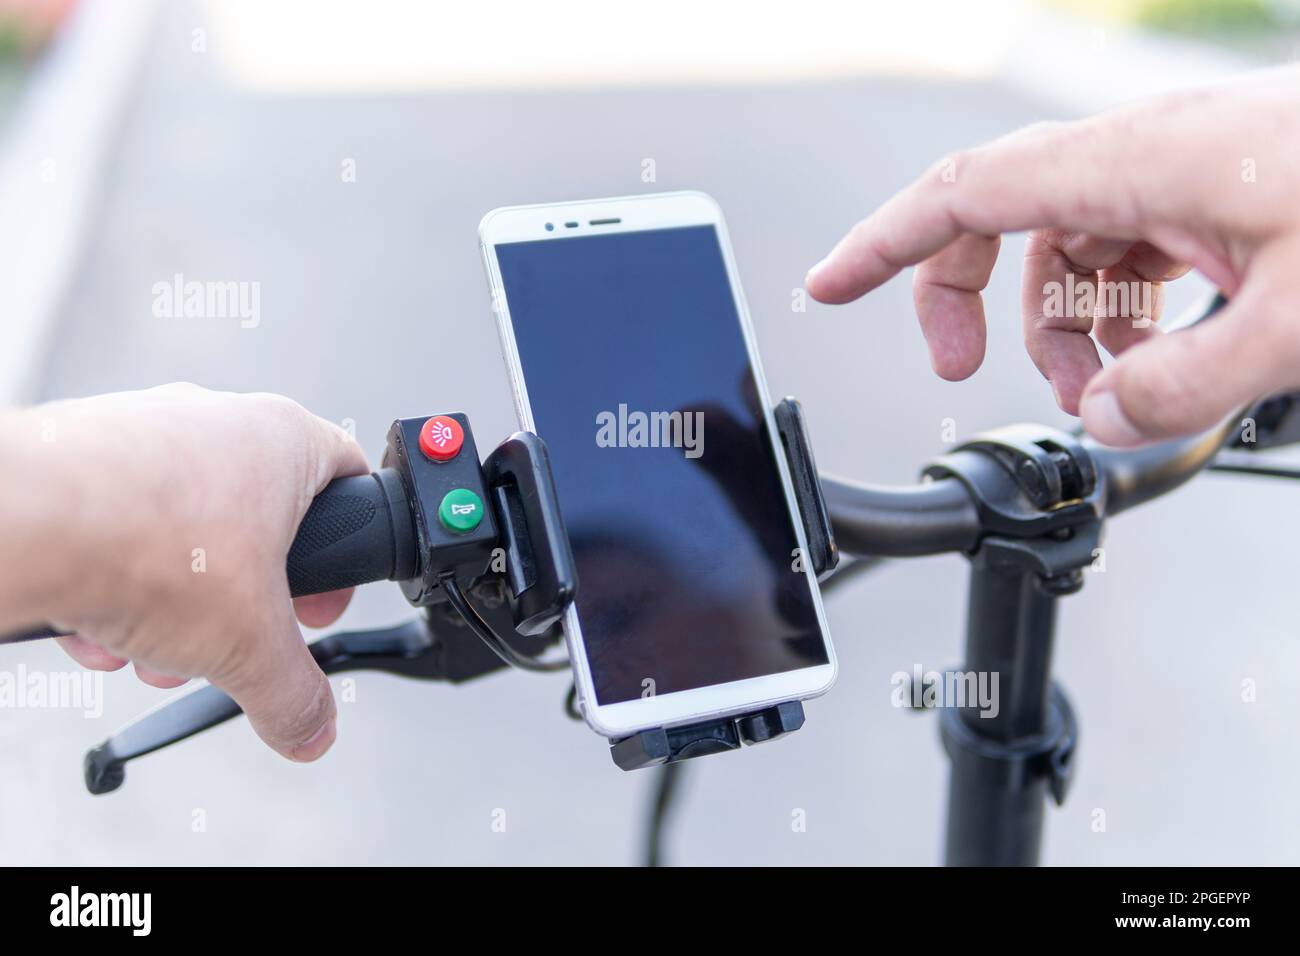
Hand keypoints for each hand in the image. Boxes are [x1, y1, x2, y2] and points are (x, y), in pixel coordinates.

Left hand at [0, 384, 367, 760]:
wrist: (23, 523)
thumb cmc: (145, 542)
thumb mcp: (250, 646)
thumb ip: (294, 693)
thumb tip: (312, 724)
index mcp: (282, 440)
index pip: (348, 477)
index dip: (347, 550)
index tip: (324, 599)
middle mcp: (215, 419)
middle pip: (254, 519)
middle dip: (241, 599)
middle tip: (234, 640)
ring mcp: (144, 431)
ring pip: (180, 528)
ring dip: (174, 600)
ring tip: (154, 650)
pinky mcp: (80, 454)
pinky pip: (115, 524)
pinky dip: (113, 579)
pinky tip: (100, 628)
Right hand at [805, 66, 1299, 445]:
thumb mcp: (1296, 320)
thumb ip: (1183, 382)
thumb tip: (1105, 418)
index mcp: (1137, 163)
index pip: (964, 194)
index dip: (882, 244)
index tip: (826, 287)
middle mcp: (1146, 156)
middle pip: (1001, 217)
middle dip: (965, 299)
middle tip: (955, 373)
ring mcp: (1184, 173)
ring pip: (1071, 245)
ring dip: (1061, 327)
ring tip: (1096, 392)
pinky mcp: (1221, 195)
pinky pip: (1131, 250)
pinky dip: (1122, 312)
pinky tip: (1155, 357)